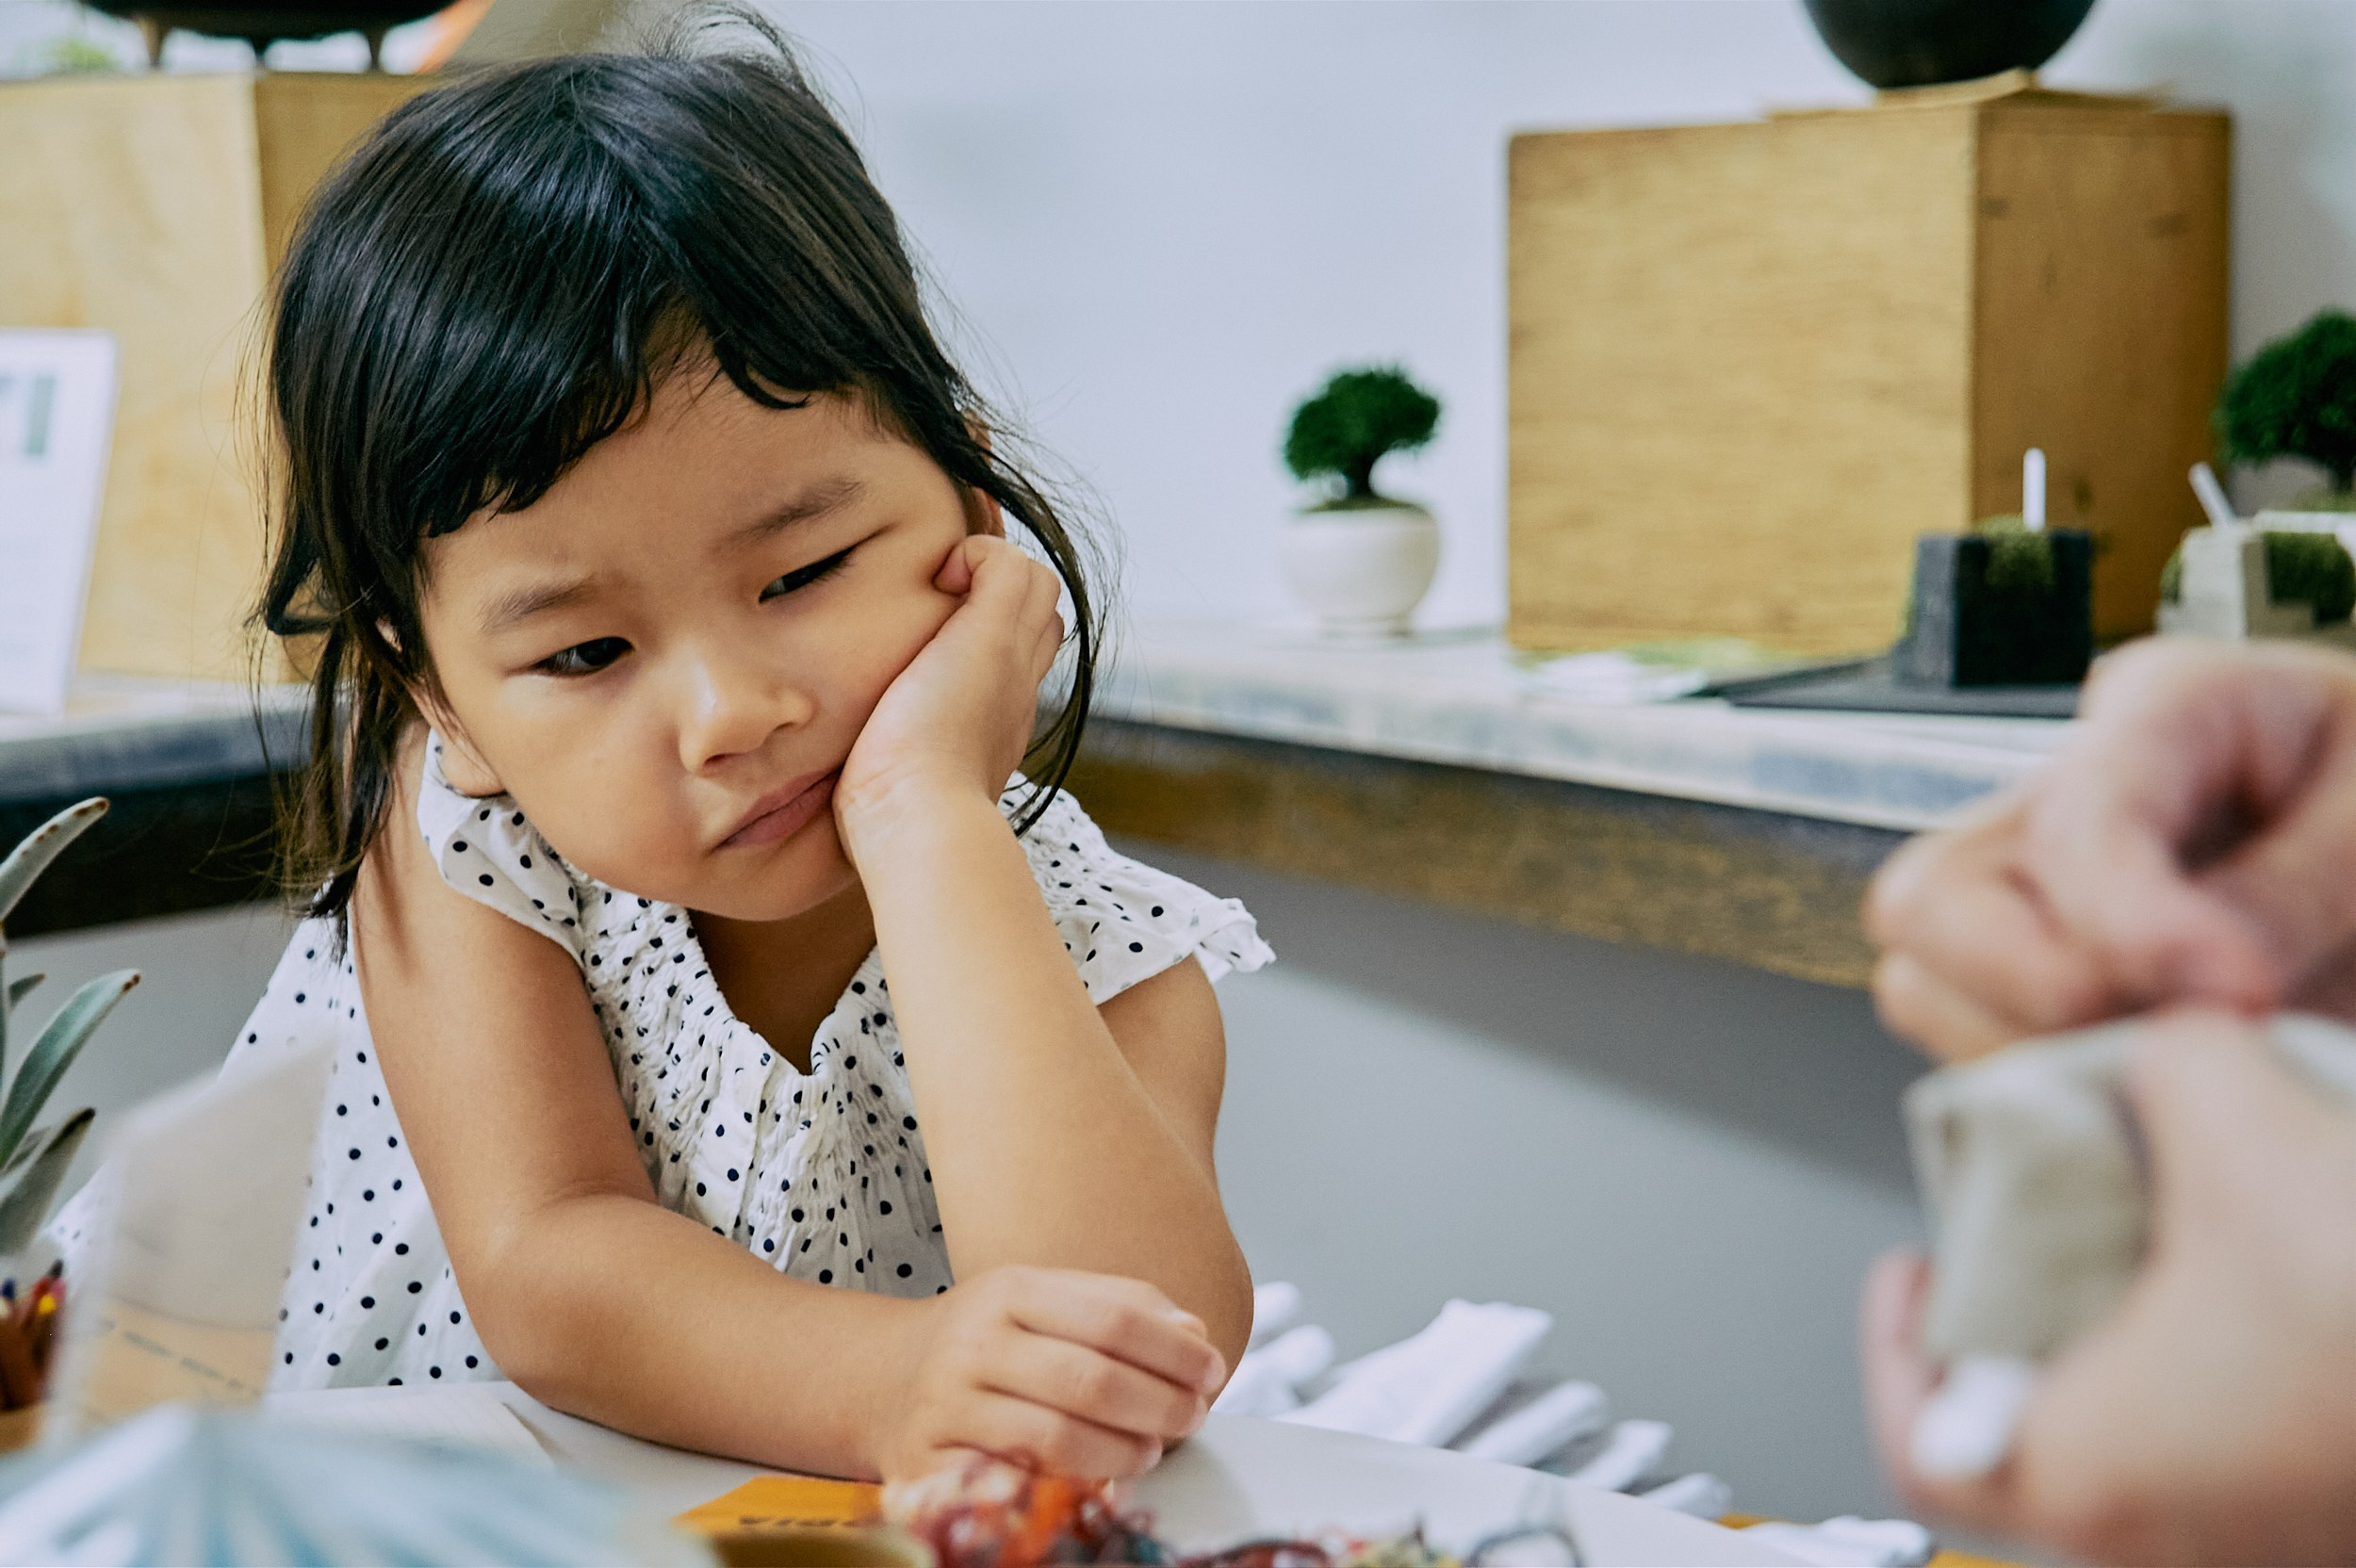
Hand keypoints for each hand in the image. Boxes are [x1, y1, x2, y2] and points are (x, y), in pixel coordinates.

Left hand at [836, 535, 1064, 846]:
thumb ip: (890, 763)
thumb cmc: (893, 817)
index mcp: (998, 721)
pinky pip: (1009, 561)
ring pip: (1036, 582)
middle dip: (997, 593)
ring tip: (939, 588)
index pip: (1020, 657)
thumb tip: (859, 773)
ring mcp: (1010, 657)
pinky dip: (977, 552)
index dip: (993, 633)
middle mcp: (1016, 687)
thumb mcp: (897, 784)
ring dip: (989, 568)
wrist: (920, 818)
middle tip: (941, 602)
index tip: (941, 638)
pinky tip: (938, 575)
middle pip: (1040, 615)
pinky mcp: (993, 633)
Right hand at [870, 1265, 1225, 1483]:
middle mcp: (973, 1344)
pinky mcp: (930, 1465)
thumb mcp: (1043, 1299)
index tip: (1213, 1370)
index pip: (1112, 1318)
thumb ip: (1121, 1306)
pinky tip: (1098, 1480)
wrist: (883, 1379)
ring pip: (1056, 1437)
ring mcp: (947, 1406)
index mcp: (1010, 1291)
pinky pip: (1015, 1482)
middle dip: (1160, 1404)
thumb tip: (1194, 1331)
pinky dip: (1066, 1484)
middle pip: (1090, 1380)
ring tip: (1152, 1451)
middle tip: (1194, 1416)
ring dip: (1124, 1452)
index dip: (1174, 1349)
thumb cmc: (988, 1340)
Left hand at [1862, 1012, 2355, 1563]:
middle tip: (2049, 1246)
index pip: (1923, 1445)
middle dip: (2034, 1333)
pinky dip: (2232, 1387)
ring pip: (2148, 1458)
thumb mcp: (2244, 1116)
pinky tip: (2274, 1294)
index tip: (1917, 1268)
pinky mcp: (2340, 1531)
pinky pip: (2247, 1468)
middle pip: (2032, 1447)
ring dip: (2141, 1359)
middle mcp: (2165, 1550)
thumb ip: (2166, 1058)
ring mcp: (2266, 1556)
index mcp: (2089, 1477)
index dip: (1899, 1348)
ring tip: (2166, 1255)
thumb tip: (2164, 1040)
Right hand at [1867, 637, 2355, 1061]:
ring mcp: (2030, 896)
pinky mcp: (2028, 987)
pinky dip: (2051, 1094)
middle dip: (2032, 987)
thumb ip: (2296, 894)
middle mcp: (2066, 798)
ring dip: (2043, 1050)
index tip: (2236, 992)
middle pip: (1932, 898)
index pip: (2074, 813)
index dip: (2131, 915)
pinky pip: (1974, 1054)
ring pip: (1926, 986)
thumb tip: (2209, 988)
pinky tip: (2155, 1089)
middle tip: (2174, 1040)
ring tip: (2184, 1068)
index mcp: (2172, 709)